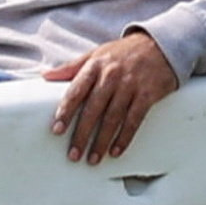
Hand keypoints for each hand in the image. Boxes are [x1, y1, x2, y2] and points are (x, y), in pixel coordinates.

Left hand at [43, 27, 184, 166]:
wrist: (161, 45)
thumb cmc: (123, 52)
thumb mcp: (96, 54)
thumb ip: (72, 67)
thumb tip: (45, 75)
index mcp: (95, 66)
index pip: (76, 91)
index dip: (66, 111)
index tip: (57, 130)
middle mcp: (111, 76)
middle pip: (93, 109)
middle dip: (82, 134)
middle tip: (73, 154)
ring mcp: (130, 85)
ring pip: (113, 118)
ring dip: (102, 141)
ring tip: (93, 159)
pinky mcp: (148, 95)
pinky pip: (134, 120)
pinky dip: (124, 137)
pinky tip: (116, 151)